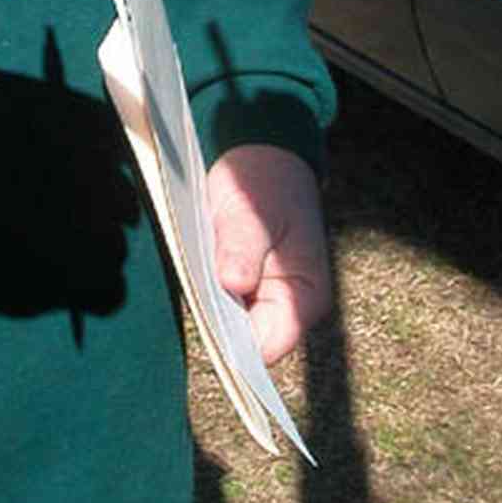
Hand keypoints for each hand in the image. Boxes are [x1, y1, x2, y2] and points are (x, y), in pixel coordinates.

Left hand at [206, 144, 331, 366]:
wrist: (262, 155)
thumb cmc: (263, 183)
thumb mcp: (250, 212)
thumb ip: (243, 248)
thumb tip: (234, 284)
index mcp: (304, 297)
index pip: (267, 347)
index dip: (234, 344)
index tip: (205, 318)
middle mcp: (289, 307)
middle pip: (245, 341)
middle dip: (217, 320)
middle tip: (198, 282)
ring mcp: (267, 299)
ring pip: (230, 324)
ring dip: (209, 304)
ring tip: (199, 269)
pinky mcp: (247, 289)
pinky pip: (222, 304)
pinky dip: (206, 291)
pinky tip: (198, 268)